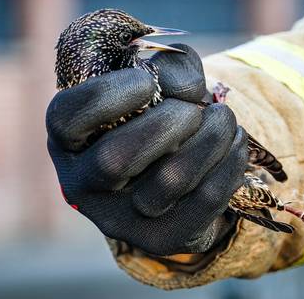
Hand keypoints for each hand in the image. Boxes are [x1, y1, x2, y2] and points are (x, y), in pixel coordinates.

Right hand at [46, 45, 247, 254]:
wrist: (176, 167)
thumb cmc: (157, 110)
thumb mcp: (156, 76)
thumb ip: (169, 65)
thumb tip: (189, 89)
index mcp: (68, 140)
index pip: (67, 119)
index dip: (109, 94)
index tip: (146, 80)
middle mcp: (84, 185)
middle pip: (116, 159)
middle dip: (167, 122)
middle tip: (193, 107)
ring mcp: (121, 220)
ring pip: (169, 181)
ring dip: (209, 139)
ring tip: (224, 117)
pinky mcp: (163, 238)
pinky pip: (205, 201)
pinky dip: (230, 162)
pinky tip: (236, 140)